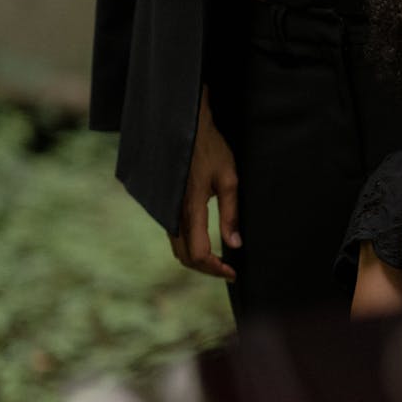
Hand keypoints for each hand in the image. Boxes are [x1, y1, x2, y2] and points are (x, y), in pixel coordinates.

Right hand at [169, 87, 240, 279]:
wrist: (185, 129)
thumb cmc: (211, 150)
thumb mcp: (229, 180)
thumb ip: (230, 214)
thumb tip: (235, 244)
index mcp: (189, 208)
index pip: (198, 254)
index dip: (216, 268)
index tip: (233, 272)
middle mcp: (172, 213)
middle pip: (185, 257)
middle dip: (207, 269)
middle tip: (229, 271)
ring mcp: (166, 211)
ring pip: (178, 250)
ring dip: (198, 261)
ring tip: (221, 263)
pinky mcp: (166, 207)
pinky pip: (175, 238)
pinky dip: (190, 249)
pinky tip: (207, 247)